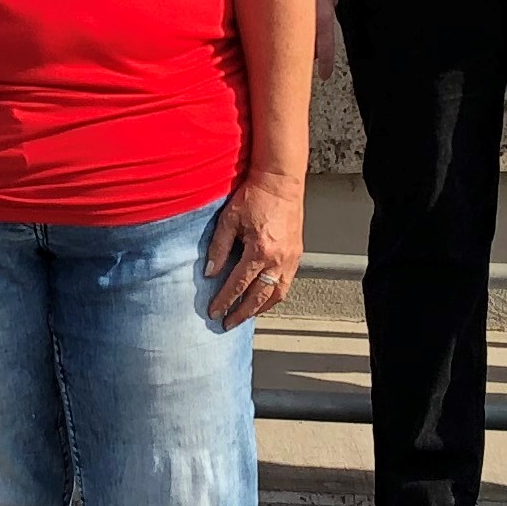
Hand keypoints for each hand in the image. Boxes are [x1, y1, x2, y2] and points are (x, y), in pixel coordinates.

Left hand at [201, 171, 303, 329]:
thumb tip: (210, 271)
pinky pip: (286, 283)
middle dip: (241, 312)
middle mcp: (278, 259)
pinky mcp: (297, 255)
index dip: (224, 300)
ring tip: (245, 315)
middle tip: (227, 323)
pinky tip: (263, 298)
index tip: (214, 311)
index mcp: (260, 251)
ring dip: (260, 309)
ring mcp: (291, 259)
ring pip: (276, 294)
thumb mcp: (229, 220)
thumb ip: (218, 248)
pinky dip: (273, 295)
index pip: (239, 285)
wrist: (280, 182)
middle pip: (259, 297)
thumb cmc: (255, 196)